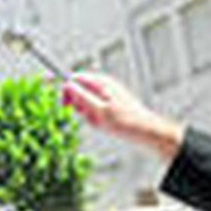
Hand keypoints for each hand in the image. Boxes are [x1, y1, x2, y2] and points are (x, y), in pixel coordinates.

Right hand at [63, 72, 185, 161]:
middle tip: (89, 117)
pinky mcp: (110, 104)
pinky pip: (95, 110)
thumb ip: (82, 97)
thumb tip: (68, 85)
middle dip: (79, 106)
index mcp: (101, 83)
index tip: (66, 106)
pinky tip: (105, 125)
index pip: (75, 79)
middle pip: (80, 91)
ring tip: (100, 123)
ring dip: (88, 115)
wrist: (144, 131)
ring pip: (87, 103)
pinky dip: (96, 119)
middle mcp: (104, 86)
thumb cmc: (124, 122)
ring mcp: (107, 95)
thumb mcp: (99, 110)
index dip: (67, 91)